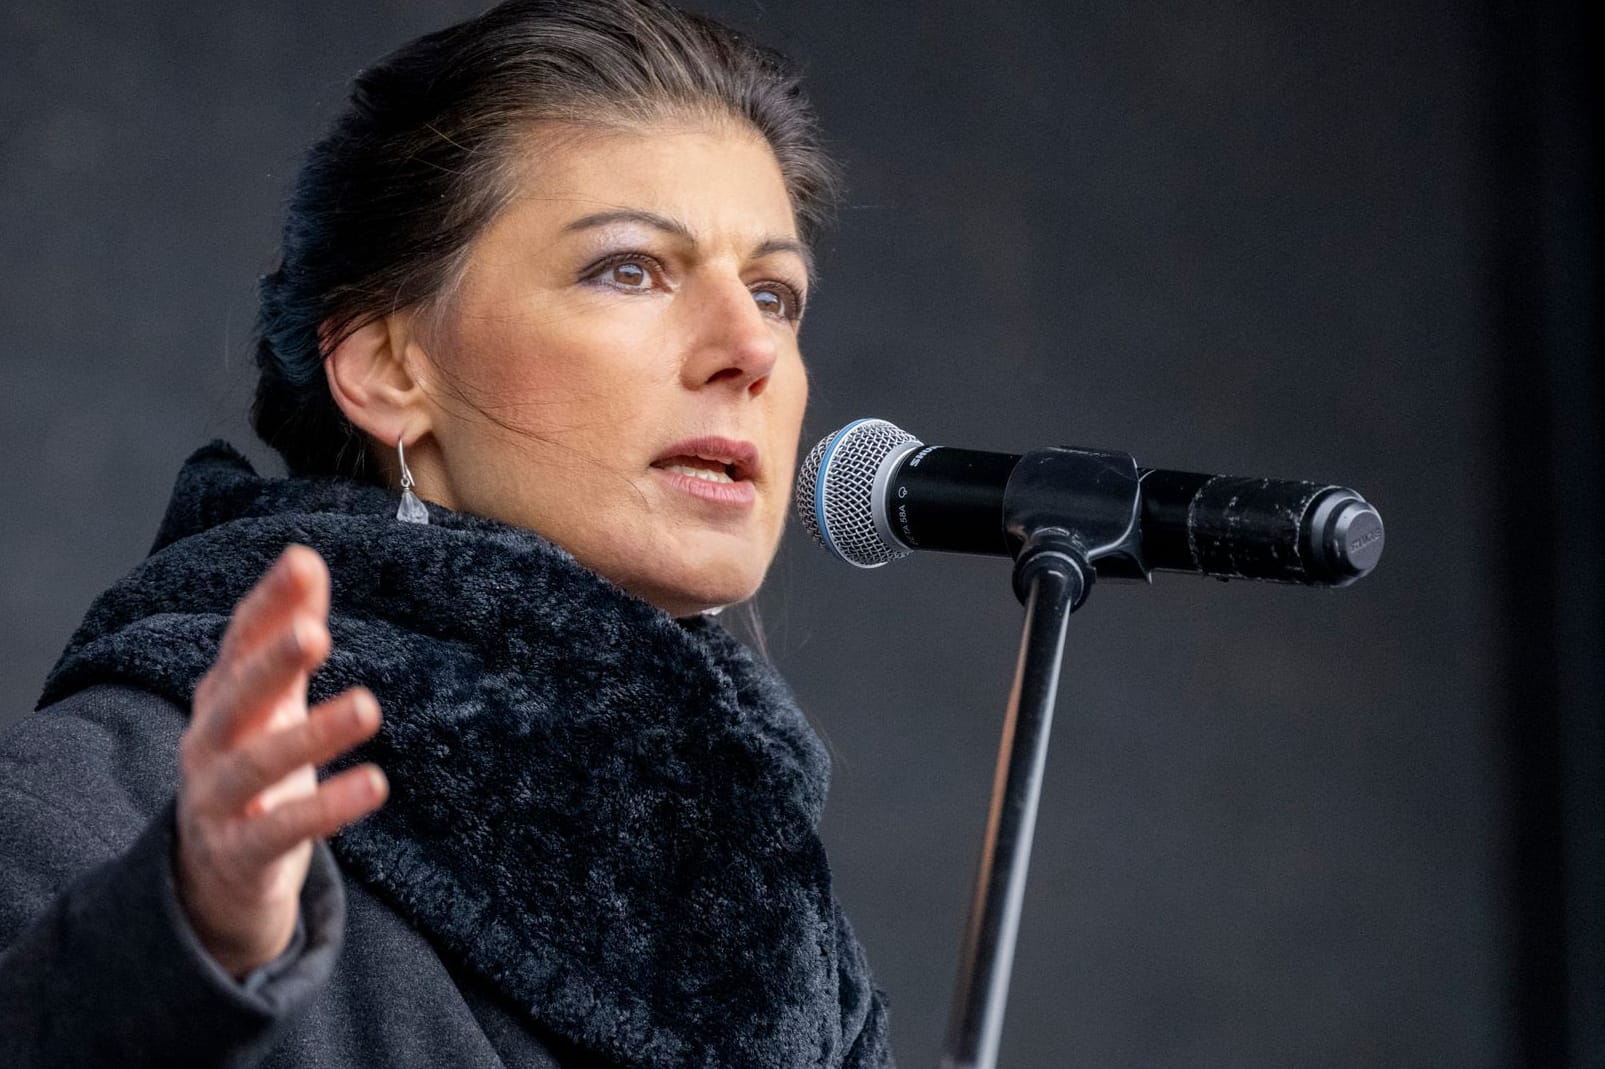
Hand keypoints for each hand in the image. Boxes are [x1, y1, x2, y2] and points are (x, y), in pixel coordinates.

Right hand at [174, 545, 386, 978]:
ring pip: (258, 764)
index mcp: (221, 696)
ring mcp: (216, 799)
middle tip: (315, 633)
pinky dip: (328, 808)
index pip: (238, 641)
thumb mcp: (271, 697)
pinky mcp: (240, 851)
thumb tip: (306, 557)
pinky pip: (283, 829)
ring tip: (369, 708)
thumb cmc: (252, 760)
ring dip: (313, 735)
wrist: (213, 872)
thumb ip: (289, 630)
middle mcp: (209, 741)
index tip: (302, 564)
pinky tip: (375, 785)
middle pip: (235, 698)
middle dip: (271, 664)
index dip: (268, 604)